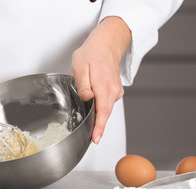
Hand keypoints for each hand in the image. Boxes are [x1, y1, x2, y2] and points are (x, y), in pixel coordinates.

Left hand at [71, 17, 130, 143]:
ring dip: (99, 118)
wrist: (107, 43)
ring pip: (107, 109)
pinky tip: (94, 109)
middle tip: (92, 138)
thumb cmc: (92, 53)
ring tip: (91, 127)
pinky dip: (102, 109)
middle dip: (99, 127)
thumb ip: (83, 83)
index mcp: (103, 85)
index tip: (96, 138)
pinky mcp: (115, 90)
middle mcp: (112, 90)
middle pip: (105, 113)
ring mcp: (115, 90)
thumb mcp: (80, 65)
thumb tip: (87, 97)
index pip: (102, 111)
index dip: (99, 126)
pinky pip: (108, 103)